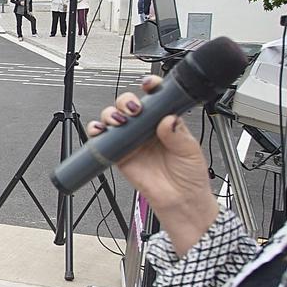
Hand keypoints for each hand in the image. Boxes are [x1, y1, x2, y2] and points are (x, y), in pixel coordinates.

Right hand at [86, 75, 215, 244]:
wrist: (180, 201)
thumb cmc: (189, 177)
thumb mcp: (190, 151)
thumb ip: (177, 134)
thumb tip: (166, 119)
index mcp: (166, 121)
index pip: (155, 98)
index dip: (150, 87)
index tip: (149, 84)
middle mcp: (147, 128)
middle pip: (128, 104)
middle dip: (126, 101)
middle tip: (134, 109)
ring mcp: (132, 140)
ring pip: (114, 117)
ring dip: (111, 113)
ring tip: (119, 121)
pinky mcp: (119, 154)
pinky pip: (103, 139)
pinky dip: (97, 131)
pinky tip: (101, 130)